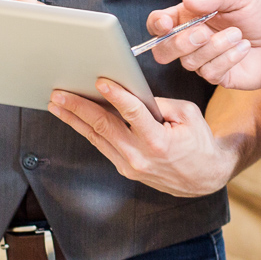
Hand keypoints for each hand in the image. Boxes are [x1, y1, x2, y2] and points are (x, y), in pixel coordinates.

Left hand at [47, 80, 237, 196]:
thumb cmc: (198, 142)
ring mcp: (130, 166)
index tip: (100, 81)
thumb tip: (129, 91)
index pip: (133, 114)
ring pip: (96, 138)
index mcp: (159, 142)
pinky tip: (74, 118)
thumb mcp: (187, 115)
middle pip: (103, 127)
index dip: (116, 96)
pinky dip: (87, 130)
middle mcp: (141, 157)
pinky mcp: (125, 169)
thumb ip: (158, 103)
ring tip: (56, 104)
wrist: (204, 178)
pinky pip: (102, 145)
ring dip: (74, 119)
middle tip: (59, 92)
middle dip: (79, 107)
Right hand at [145, 0, 260, 93]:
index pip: (158, 23)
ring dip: (215, 47)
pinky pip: (210, 72)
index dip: (157, 24)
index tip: (167, 23)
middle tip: (204, 32)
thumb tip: (188, 1)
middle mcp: (189, 41)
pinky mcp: (216, 76)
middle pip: (163, 50)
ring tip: (238, 34)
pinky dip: (228, 58)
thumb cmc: (257, 16)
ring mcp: (201, 61)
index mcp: (187, 18)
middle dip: (180, 43)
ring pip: (189, 62)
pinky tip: (243, 47)